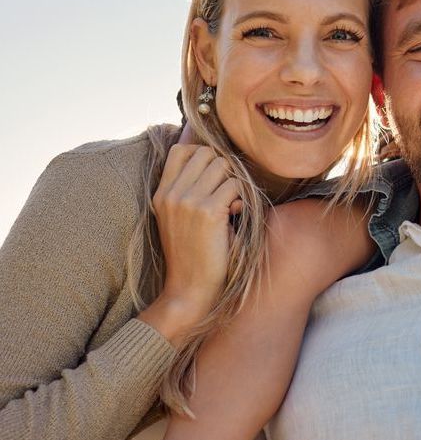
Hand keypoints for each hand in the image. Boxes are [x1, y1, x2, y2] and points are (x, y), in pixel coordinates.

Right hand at [138, 144, 241, 341]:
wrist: (189, 289)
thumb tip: (219, 160)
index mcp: (160, 193)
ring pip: (223, 165)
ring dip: (234, 183)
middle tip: (226, 193)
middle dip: (224, 169)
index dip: (203, 156)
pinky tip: (235, 215)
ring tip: (230, 205)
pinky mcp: (208, 211)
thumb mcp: (178, 217)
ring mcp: (188, 201)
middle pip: (206, 153)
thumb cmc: (192, 253)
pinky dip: (242, 198)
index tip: (214, 177)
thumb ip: (189, 189)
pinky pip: (236, 185)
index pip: (180, 150)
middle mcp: (171, 193)